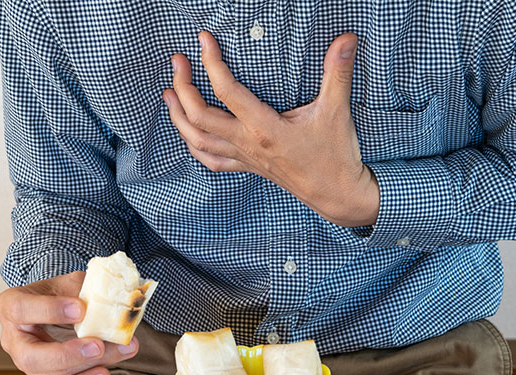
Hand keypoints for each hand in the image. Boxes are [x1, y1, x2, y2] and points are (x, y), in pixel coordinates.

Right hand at [0, 271, 138, 374]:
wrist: (59, 306)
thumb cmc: (59, 293)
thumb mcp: (67, 282)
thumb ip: (83, 289)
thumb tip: (111, 298)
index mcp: (10, 306)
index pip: (21, 309)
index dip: (50, 310)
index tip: (81, 309)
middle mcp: (13, 339)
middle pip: (32, 356)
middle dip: (67, 354)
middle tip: (98, 346)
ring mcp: (28, 363)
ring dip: (88, 368)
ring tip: (120, 352)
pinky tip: (105, 374)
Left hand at [163, 31, 378, 227]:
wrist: (336, 194)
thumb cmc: (335, 155)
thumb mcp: (337, 111)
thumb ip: (338, 73)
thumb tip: (346, 39)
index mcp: (264, 128)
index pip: (227, 91)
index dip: (211, 63)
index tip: (203, 40)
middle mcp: (247, 144)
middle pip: (199, 116)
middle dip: (182, 87)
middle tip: (177, 62)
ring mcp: (244, 158)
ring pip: (197, 141)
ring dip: (178, 117)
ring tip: (168, 95)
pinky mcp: (247, 167)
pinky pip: (210, 160)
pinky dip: (193, 145)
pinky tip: (187, 133)